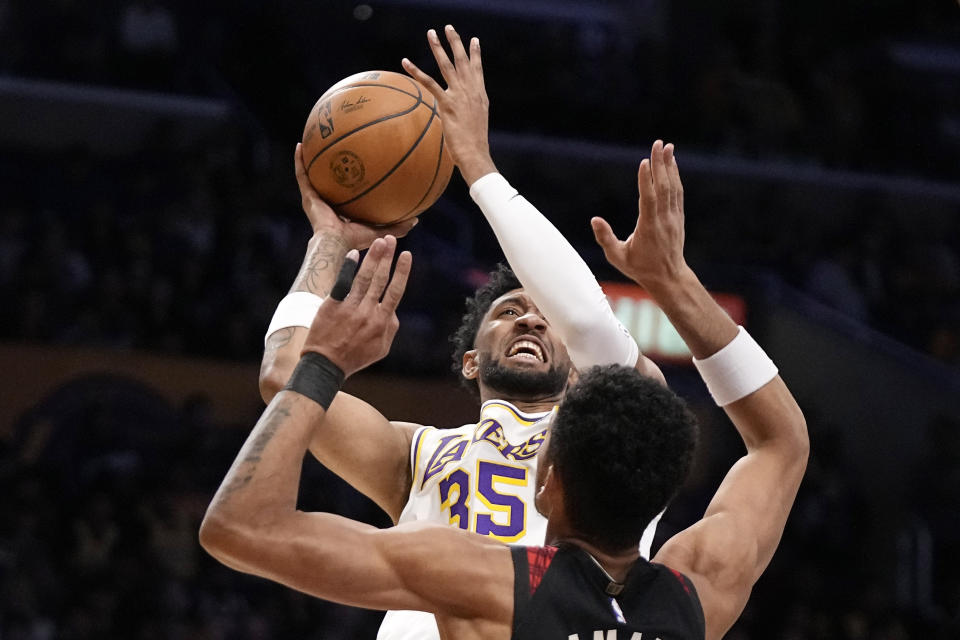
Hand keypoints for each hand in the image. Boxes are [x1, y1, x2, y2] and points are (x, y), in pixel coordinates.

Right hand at [295, 143, 417, 248]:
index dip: (348, 181)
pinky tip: (299, 145)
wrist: (335, 244)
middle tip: (333, 147)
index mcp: (340, 211)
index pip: (344, 193)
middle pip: (326, 180)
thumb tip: (416, 220)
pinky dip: (299, 161)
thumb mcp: (380, 231)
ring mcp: (314, 199)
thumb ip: (397, 226)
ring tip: (310, 140)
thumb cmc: (355, 241)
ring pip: (310, 174)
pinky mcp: (307, 196)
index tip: (355, 165)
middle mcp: (326, 203)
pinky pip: (301, 175)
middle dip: (328, 165)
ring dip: (309, 159)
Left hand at [301, 236, 411, 376]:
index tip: (407, 255)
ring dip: (373, 258)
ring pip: (364, 278)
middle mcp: (367, 312)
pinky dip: (349, 268)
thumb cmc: (355, 357)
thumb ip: (391, 327)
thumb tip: (394, 310)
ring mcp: (350, 308)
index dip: (402, 271)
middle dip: (387, 257)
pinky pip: (342, 283)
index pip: (396, 291)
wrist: (325, 365)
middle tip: (391, 240)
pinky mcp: (332, 306)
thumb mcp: (382, 348)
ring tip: (378, 242)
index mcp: (382, 322)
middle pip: (381, 279)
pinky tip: (354, 253)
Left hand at [401, 25, 496, 185]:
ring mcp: (459, 96)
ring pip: (447, 65)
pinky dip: (416, 71)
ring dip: (438, 47)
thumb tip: (463, 114)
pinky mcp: (447, 103)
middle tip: (449, 27)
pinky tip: (406, 62)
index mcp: (479, 95)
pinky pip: (429, 83)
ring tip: (431, 33)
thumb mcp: (476, 124)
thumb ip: (470, 113)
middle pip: (462, 61)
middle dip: (456, 42)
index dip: (475, 54)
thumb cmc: (475, 145)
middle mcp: (471, 91)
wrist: (475, 153)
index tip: (474, 40)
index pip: (477, 69)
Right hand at [591, 140, 688, 291]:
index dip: (647, 180)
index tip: (645, 161)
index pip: (649, 200)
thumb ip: (605, 238)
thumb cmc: (640, 268)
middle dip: (660, 164)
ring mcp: (673, 217)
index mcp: (649, 227)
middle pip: (663, 187)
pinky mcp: (677, 217)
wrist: (669, 278)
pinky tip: (671, 164)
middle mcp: (664, 219)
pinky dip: (674, 177)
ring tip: (667, 146)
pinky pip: (677, 193)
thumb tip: (594, 220)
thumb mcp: (618, 257)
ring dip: (669, 166)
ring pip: (672, 187)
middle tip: (657, 143)